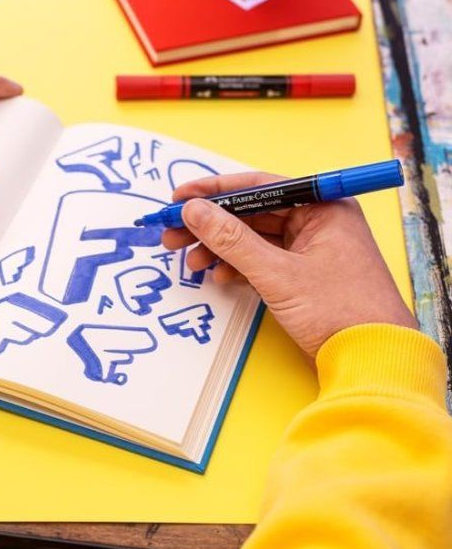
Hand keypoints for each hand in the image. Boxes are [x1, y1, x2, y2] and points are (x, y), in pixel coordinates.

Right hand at [161, 171, 416, 357]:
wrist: (375, 362)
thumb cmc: (340, 312)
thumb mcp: (277, 273)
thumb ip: (230, 239)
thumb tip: (193, 210)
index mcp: (324, 208)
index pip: (258, 187)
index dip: (214, 191)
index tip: (179, 199)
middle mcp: (319, 221)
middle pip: (251, 212)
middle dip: (210, 225)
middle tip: (173, 234)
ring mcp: (312, 248)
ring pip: (253, 237)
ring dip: (220, 248)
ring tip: (192, 262)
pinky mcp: (305, 274)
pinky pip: (263, 259)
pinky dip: (238, 266)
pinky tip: (220, 276)